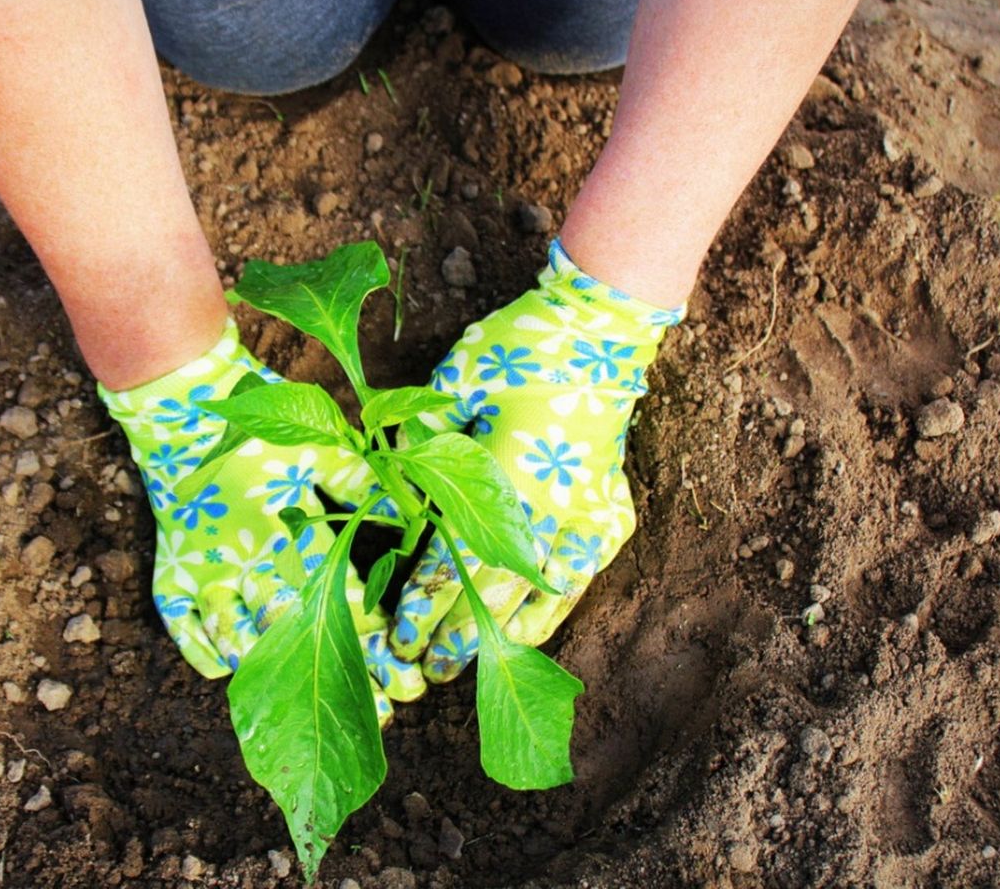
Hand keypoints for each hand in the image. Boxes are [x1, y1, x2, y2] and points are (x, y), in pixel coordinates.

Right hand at [99, 320, 424, 721]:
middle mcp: (246, 559)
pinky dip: (207, 653)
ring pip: (243, 639)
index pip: (340, 598)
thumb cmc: (259, 427)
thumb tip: (416, 514)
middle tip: (384, 716)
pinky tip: (233, 671)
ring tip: (314, 708)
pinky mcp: (172, 573)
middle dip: (345, 676)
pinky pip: (185, 628)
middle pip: (301, 633)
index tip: (408, 674)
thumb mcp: (320, 448)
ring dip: (279, 677)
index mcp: (286, 530)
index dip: (376, 640)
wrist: (181, 409)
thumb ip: (364, 483)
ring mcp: (205, 572)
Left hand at [390, 239, 683, 681]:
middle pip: (494, 591)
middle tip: (419, 667)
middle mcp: (551, 509)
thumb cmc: (522, 348)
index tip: (397, 632)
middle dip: (454, 635)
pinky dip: (550, 611)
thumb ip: (423, 435)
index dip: (425, 602)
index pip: (456, 559)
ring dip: (500, 636)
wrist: (601, 331)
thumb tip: (390, 479)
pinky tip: (525, 634)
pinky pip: (578, 579)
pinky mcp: (609, 516)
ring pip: (539, 596)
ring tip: (468, 668)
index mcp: (507, 477)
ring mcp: (588, 517)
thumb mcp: (459, 380)